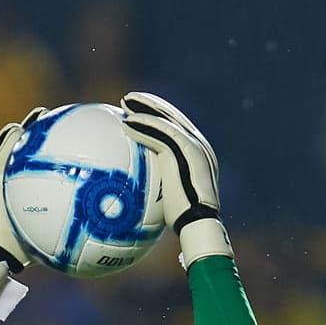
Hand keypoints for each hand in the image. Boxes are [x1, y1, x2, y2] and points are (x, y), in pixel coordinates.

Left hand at [120, 91, 231, 268]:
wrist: (199, 224)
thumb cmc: (183, 223)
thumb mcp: (169, 201)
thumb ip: (159, 189)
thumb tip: (136, 198)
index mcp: (196, 155)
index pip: (176, 129)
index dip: (158, 117)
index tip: (139, 113)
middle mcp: (198, 145)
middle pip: (173, 116)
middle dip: (151, 105)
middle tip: (130, 100)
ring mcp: (194, 145)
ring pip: (167, 119)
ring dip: (145, 108)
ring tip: (125, 102)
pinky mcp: (186, 150)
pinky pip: (161, 132)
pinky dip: (144, 125)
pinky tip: (126, 123)